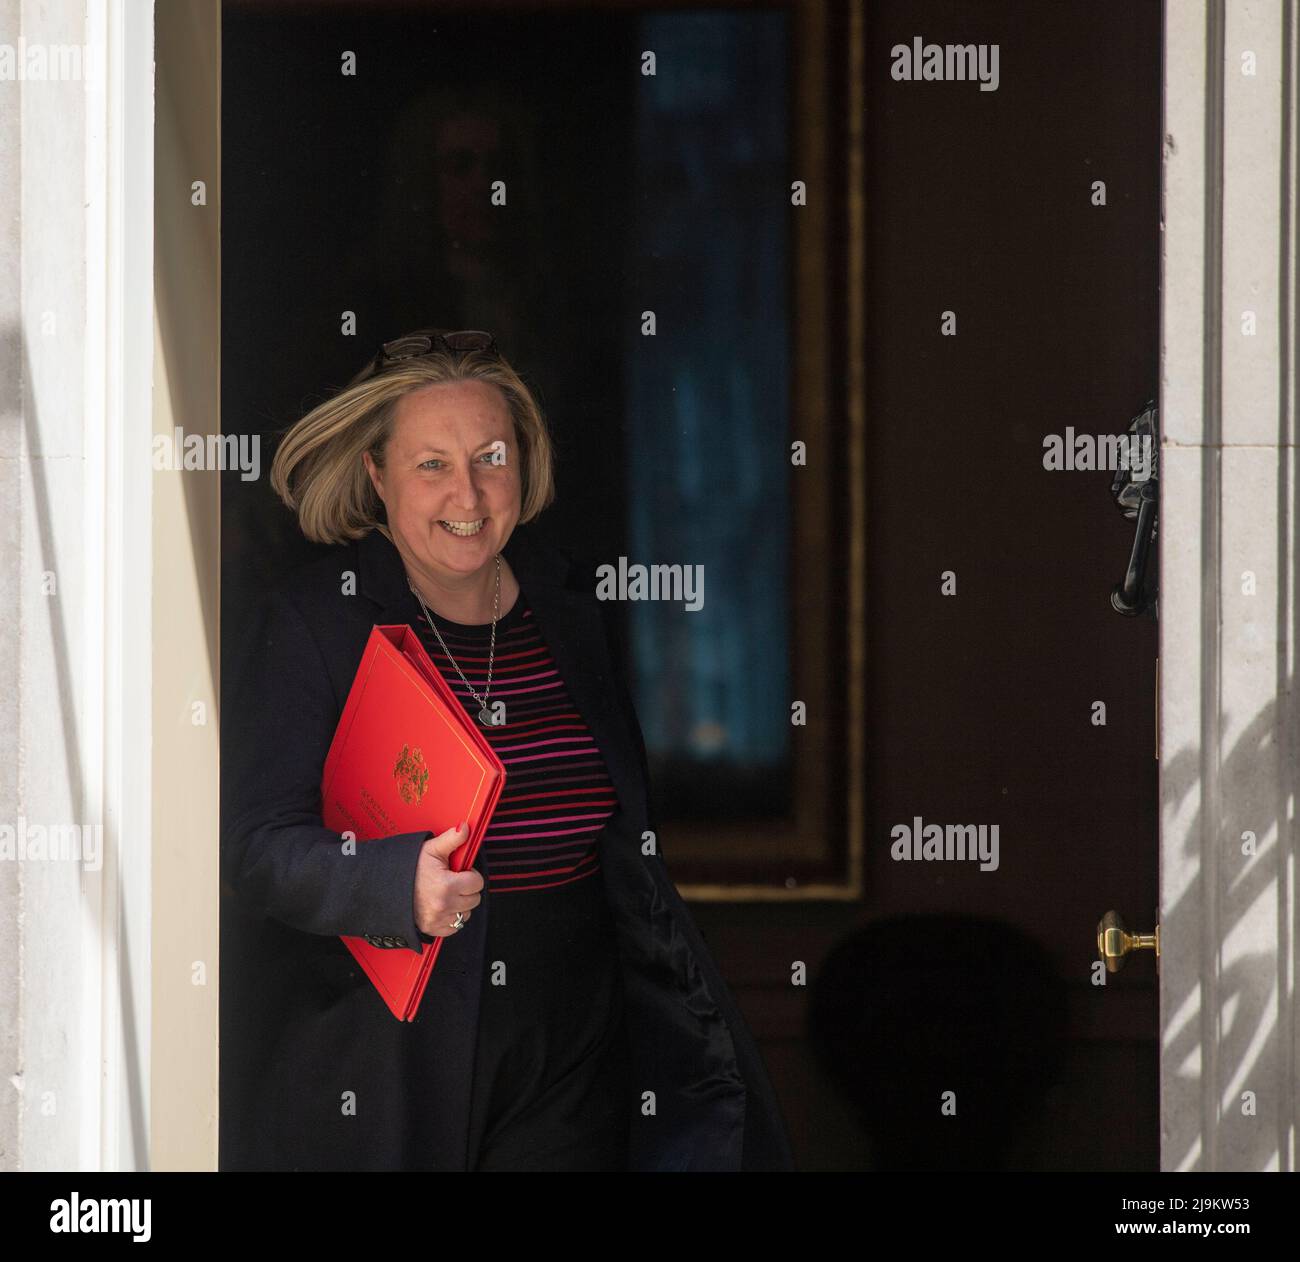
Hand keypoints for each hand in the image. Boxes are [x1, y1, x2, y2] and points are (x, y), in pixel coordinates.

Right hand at [413, 821, 482, 937]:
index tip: (459, 872)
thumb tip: (465, 828)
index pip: (478, 883)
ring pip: (466, 913)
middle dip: (466, 889)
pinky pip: (455, 927)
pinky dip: (451, 917)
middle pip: (474, 898)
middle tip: (452, 881)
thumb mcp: (430, 850)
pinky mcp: (433, 929)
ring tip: (446, 893)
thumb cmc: (407, 869)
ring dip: (460, 904)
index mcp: (446, 886)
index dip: (470, 874)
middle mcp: (443, 906)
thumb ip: (451, 839)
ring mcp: (438, 920)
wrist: (384, 887)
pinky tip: (442, 905)